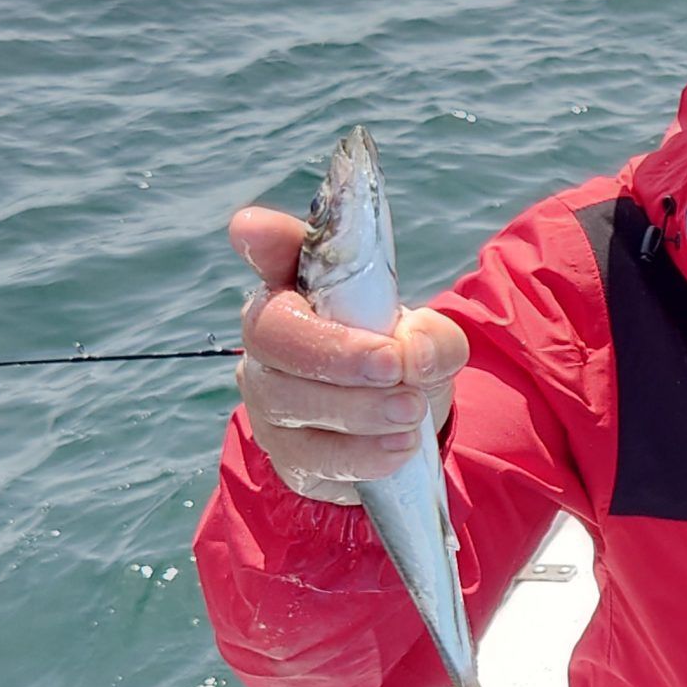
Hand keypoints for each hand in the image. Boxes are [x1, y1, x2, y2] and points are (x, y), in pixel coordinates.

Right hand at [229, 207, 467, 504]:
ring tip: (410, 411)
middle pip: (270, 333)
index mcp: (303, 288)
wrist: (402, 431)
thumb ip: (431, 338)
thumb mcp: (429, 343)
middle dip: (334, 351)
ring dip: (358, 408)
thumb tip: (412, 353)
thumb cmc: (402, 366)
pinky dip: (361, 453)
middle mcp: (271, 337)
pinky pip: (309, 456)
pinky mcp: (285, 452)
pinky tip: (398, 447)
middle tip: (393, 365)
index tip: (256, 231)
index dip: (263, 239)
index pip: (271, 250)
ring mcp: (269, 396)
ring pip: (287, 399)